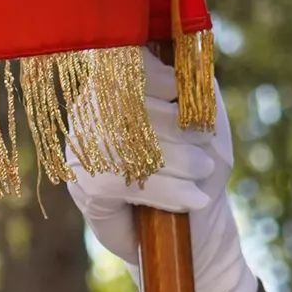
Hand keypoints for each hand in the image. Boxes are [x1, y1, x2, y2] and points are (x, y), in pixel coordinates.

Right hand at [66, 53, 255, 291]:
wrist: (195, 229)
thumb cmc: (201, 167)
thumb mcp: (208, 124)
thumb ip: (197, 91)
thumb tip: (185, 66)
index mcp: (121, 83)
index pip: (123, 63)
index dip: (155, 77)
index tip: (186, 98)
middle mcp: (93, 110)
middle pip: (121, 103)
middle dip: (171, 128)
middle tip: (205, 156)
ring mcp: (83, 148)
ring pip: (119, 142)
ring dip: (170, 160)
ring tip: (202, 174)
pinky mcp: (84, 187)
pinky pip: (115, 180)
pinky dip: (161, 190)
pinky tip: (190, 199)